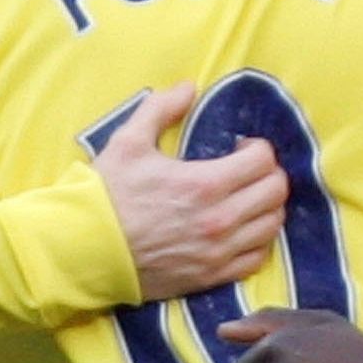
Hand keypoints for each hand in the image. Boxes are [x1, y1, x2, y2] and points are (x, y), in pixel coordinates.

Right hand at [90, 83, 287, 299]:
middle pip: (276, 192)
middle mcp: (220, 219)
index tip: (241, 147)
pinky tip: (242, 230)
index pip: (263, 161)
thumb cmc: (106, 195)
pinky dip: (258, 241)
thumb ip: (161, 108)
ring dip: (267, 206)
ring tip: (248, 198)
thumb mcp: (128, 142)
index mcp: (204, 183)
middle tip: (248, 170)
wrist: (86, 249)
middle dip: (268, 174)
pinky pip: (256, 259)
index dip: (258, 147)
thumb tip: (189, 87)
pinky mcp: (211, 276)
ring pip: (272, 226)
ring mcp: (218, 252)